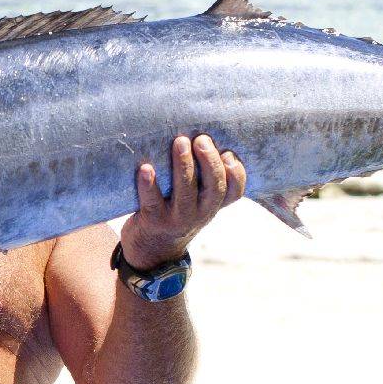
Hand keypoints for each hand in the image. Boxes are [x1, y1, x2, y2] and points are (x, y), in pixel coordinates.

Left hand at [120, 134, 245, 269]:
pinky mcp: (154, 222)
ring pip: (186, 192)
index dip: (236, 174)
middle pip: (214, 188)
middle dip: (210, 162)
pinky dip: (148, 184)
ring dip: (183, 166)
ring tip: (179, 142)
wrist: (151, 251)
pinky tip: (146, 168)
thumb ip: (201, 177)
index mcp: (212, 205)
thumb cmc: (174, 213)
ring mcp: (178, 219)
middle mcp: (200, 213)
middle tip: (201, 139)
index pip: (235, 191)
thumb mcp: (195, 200)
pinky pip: (152, 201)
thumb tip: (199, 133)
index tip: (229, 154)